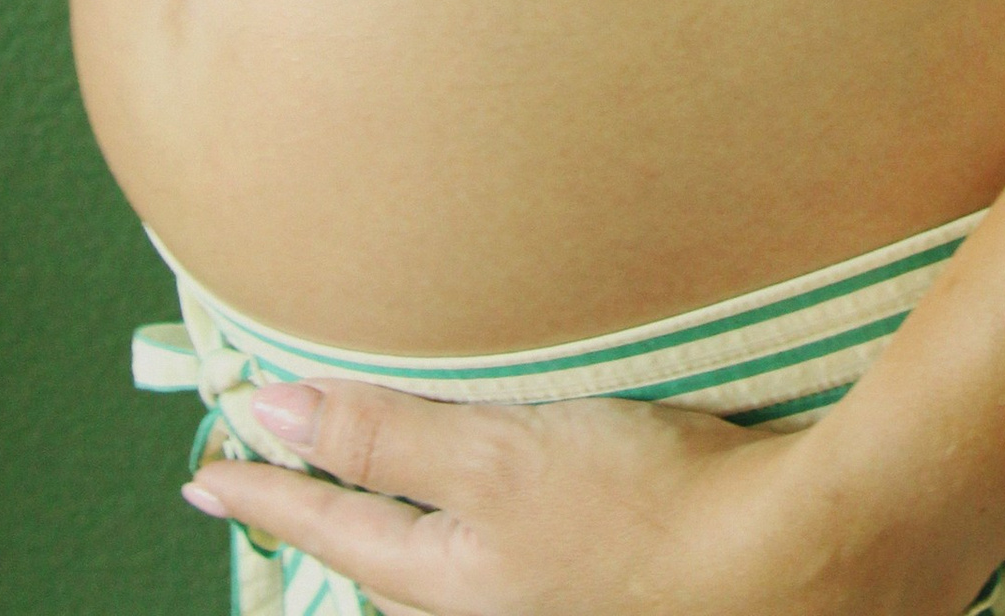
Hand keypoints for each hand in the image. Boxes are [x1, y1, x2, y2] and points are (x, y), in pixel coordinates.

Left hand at [182, 374, 971, 615]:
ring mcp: (550, 607)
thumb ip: (384, 434)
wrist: (798, 557)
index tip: (206, 469)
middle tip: (279, 483)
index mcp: (453, 581)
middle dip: (329, 526)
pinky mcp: (608, 590)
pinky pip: (504, 575)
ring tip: (371, 505)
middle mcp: (488, 610)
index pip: (329, 529)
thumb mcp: (500, 457)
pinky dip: (471, 546)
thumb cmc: (648, 505)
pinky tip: (501, 522)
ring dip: (401, 537)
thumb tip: (268, 408)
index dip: (267, 492)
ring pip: (444, 579)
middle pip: (385, 569)